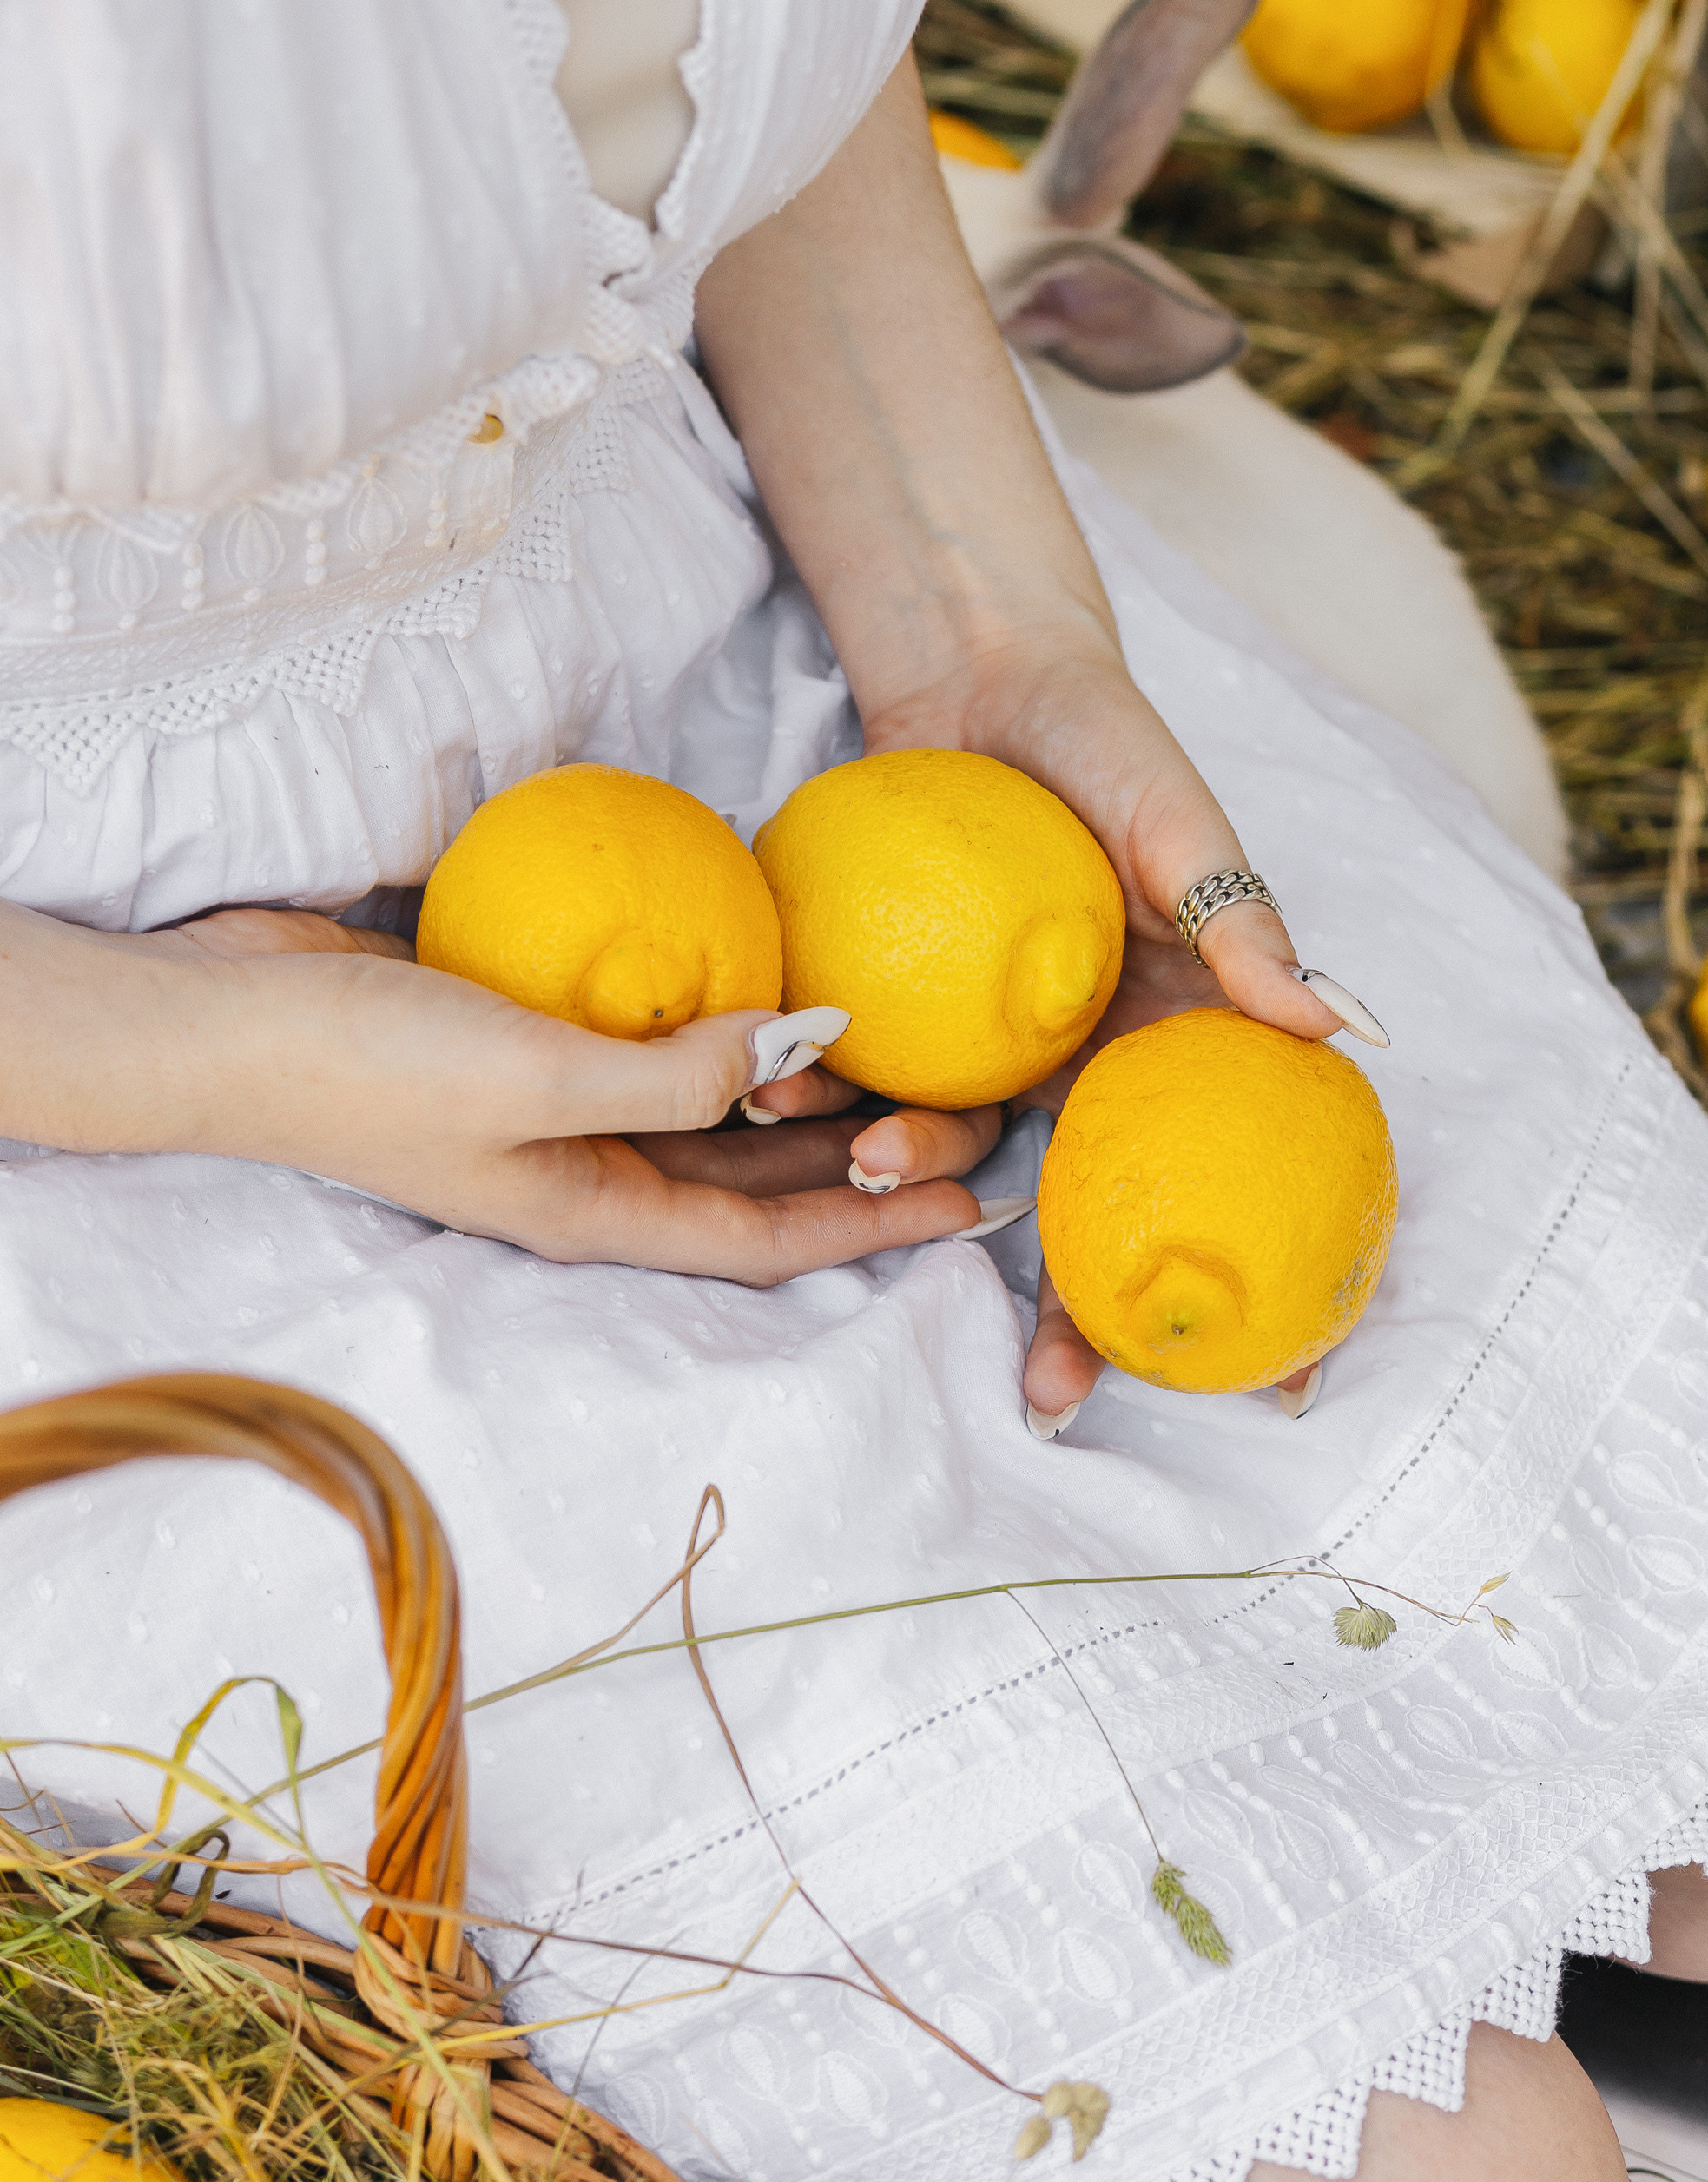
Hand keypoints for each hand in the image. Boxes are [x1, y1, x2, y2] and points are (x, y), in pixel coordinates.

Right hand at [10, 905, 1002, 1283]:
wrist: (230, 1020)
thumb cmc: (371, 1068)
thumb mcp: (535, 1080)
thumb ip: (670, 1077)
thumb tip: (800, 1048)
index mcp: (598, 1210)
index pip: (771, 1235)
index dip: (878, 1225)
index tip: (978, 1204)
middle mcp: (591, 1170)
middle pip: (756, 1177)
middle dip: (863, 1160)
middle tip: (969, 1109)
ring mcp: (560, 1106)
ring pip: (715, 1110)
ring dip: (804, 1091)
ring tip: (903, 1049)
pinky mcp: (533, 1036)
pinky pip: (658, 1039)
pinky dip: (720, 1020)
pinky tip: (767, 972)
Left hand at [860, 633, 1386, 1419]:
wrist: (982, 671)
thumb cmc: (1103, 741)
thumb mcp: (1181, 824)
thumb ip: (1243, 922)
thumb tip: (1342, 1025)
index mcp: (1172, 1033)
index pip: (1216, 1172)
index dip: (1242, 1275)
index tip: (1271, 1397)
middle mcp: (1086, 1056)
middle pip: (1084, 1206)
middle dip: (1064, 1310)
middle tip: (1045, 1391)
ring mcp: (993, 1039)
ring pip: (963, 1144)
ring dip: (916, 1169)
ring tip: (870, 1156)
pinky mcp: (909, 1005)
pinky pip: (875, 1069)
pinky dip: (835, 1085)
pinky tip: (787, 1083)